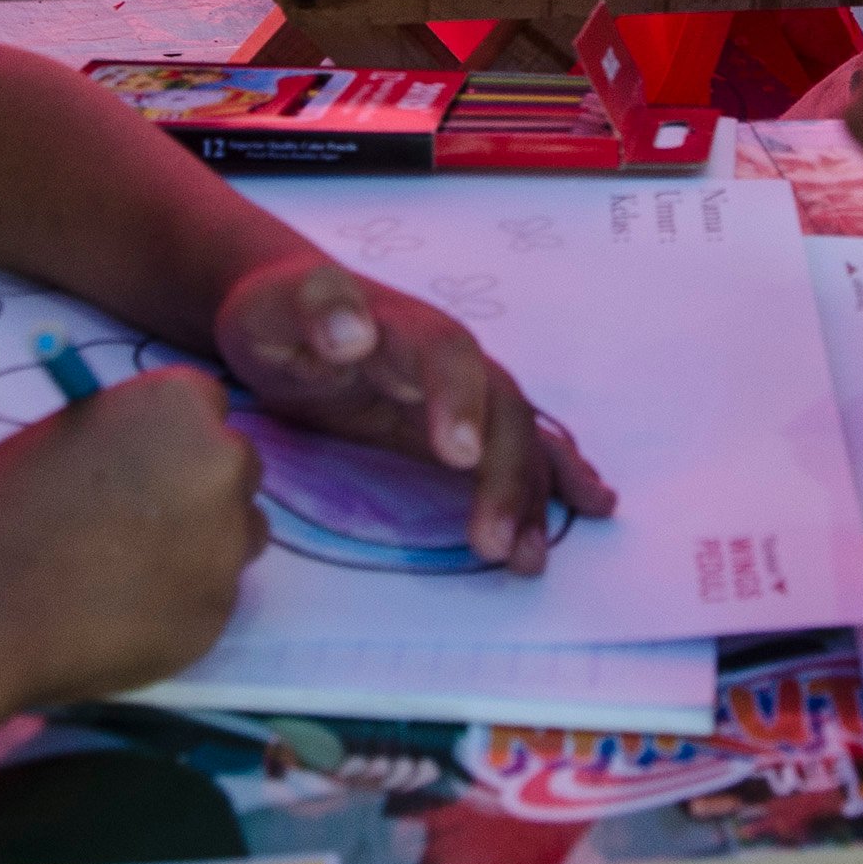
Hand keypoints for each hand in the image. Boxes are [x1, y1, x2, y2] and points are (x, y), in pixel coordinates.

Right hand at [0, 367, 265, 704]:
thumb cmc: (1, 507)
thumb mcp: (64, 435)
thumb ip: (122, 436)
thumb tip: (144, 454)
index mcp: (179, 405)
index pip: (207, 403)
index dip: (173, 433)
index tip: (144, 458)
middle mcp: (221, 466)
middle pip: (235, 466)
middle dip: (200, 486)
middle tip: (141, 518)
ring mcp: (227, 544)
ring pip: (240, 534)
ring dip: (205, 544)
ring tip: (132, 571)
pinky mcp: (219, 613)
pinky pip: (214, 597)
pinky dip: (183, 601)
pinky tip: (124, 615)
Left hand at [213, 257, 616, 572]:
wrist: (291, 308)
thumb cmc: (278, 314)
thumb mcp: (274, 306)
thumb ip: (313, 310)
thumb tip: (352, 335)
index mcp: (404, 328)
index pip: (445, 358)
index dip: (459, 402)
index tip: (460, 457)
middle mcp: (449, 358)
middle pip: (498, 406)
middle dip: (504, 475)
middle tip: (492, 543)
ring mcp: (463, 389)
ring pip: (517, 435)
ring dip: (532, 495)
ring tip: (529, 558)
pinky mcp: (464, 419)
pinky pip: (521, 445)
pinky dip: (554, 476)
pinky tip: (588, 507)